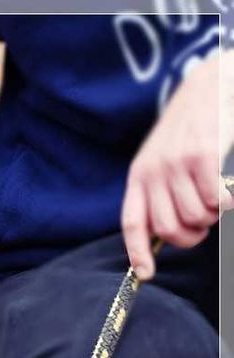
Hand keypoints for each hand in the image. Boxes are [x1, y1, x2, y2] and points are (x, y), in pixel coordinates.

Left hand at [121, 50, 233, 279]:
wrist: (213, 82)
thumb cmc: (192, 128)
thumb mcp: (163, 157)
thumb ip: (160, 192)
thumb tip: (164, 235)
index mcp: (139, 174)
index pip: (134, 222)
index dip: (138, 252)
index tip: (146, 274)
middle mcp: (154, 171)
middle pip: (170, 229)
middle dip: (192, 234)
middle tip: (204, 221)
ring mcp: (178, 163)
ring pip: (196, 218)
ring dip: (212, 217)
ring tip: (216, 197)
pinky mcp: (205, 155)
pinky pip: (217, 202)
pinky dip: (228, 204)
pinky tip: (230, 192)